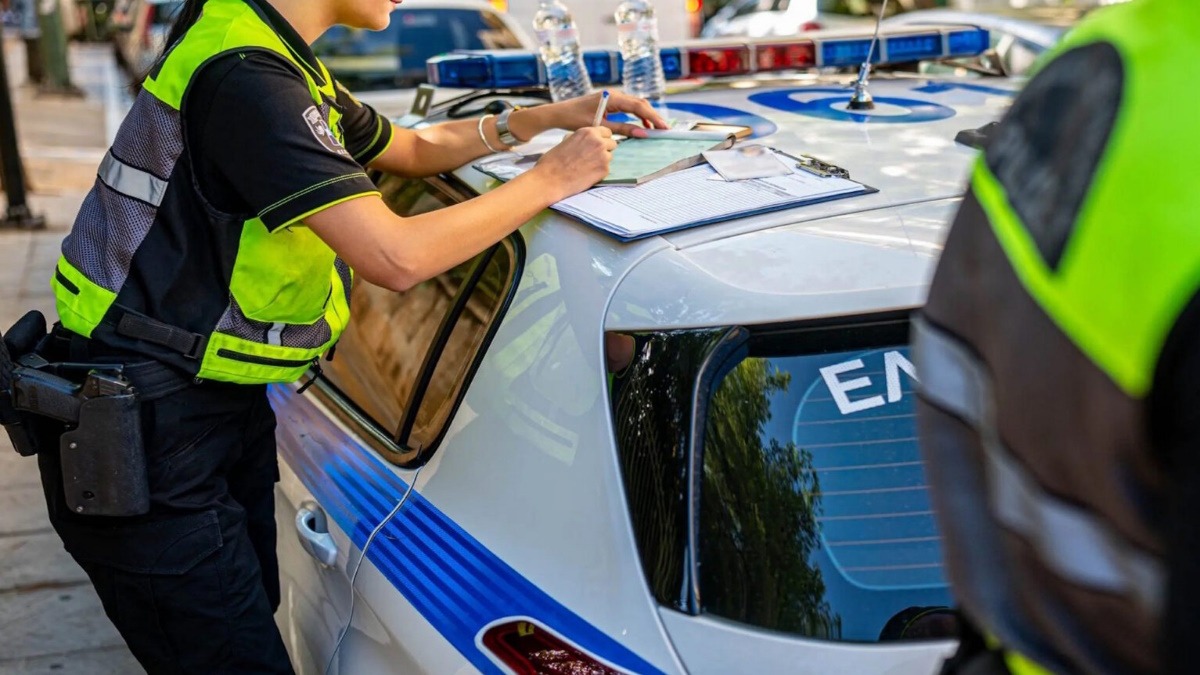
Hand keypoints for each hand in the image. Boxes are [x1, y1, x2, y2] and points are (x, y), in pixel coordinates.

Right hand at [529, 127, 617, 200]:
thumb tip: (586, 141)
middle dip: (605, 149)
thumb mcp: (566, 141)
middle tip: (593, 157)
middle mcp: (598, 141)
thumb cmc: (553, 161)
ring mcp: (603, 156)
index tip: (597, 144)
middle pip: (612, 143)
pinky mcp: (605, 170)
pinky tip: (587, 174)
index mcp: (588, 132)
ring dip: (602, 161)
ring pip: (610, 156)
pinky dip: (599, 172)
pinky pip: (606, 169)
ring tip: (587, 167)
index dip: (602, 138)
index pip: (606, 131)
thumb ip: (580, 139)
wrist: (550, 179)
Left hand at [551, 91, 668, 137]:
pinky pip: (629, 107)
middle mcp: (615, 94)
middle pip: (641, 103)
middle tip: (665, 129)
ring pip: (636, 104)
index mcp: (613, 98)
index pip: (639, 107)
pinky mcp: (611, 101)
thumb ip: (623, 129)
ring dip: (647, 116)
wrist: (561, 112)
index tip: (663, 128)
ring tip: (656, 129)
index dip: (653, 117)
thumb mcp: (600, 127)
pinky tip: (642, 125)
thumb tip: (643, 133)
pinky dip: (638, 115)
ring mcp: (613, 96)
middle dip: (654, 116)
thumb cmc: (576, 120)